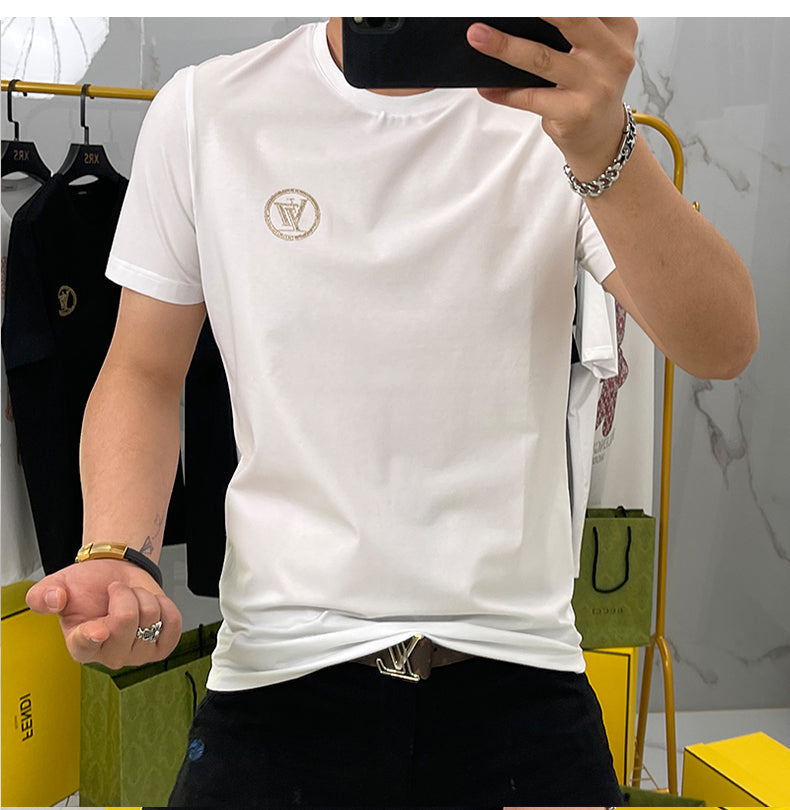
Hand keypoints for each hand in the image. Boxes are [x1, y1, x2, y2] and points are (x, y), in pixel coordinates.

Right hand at [25, 559, 181, 668]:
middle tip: (117, 592)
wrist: (118, 577)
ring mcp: (137, 655)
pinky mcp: (161, 647)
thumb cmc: (89, 586)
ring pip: (151, 617)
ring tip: (132, 598)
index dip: (93, 637)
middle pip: (126, 621)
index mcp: (80, 645)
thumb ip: (44, 594)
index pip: (86, 645)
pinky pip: (173, 623)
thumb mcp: (59, 584)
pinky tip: (152, 606)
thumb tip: (53, 600)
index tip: (98, 630)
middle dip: (125, 594)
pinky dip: (166, 605)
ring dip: (144, 597)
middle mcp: (109, 655)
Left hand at [466, 18, 637, 180]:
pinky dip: (504, 91)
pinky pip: (530, 97)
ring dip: (505, 46)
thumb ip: (573, 27)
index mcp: (619, 29)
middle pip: (569, 18)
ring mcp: (595, 86)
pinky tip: (487, 86)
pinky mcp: (575, 113)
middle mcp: (612, 55)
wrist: (602, 137)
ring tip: (478, 36)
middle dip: (530, 9)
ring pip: (542, 58)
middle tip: (497, 4)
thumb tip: (519, 15)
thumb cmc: (591, 87)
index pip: (585, 3)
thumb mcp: (596, 49)